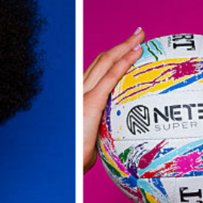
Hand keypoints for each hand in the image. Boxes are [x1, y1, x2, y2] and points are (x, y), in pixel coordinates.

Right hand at [83, 28, 144, 174]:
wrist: (61, 168)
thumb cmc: (73, 164)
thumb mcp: (91, 149)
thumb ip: (103, 139)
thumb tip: (120, 145)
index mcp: (78, 101)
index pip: (96, 74)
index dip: (112, 59)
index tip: (128, 50)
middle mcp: (78, 93)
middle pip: (100, 62)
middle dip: (120, 45)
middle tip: (138, 35)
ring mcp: (82, 95)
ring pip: (105, 62)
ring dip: (125, 47)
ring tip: (141, 37)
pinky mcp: (90, 102)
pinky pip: (111, 77)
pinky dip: (125, 62)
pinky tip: (137, 53)